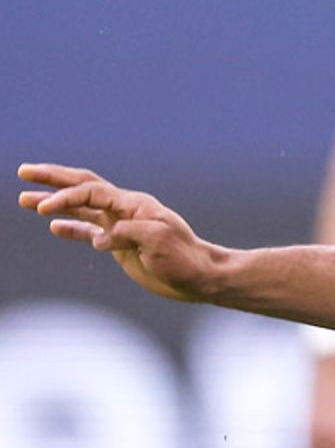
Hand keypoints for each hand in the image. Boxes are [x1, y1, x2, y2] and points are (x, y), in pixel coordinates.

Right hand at [18, 163, 219, 301]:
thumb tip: (99, 239)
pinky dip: (71, 228)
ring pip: (81, 208)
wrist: (198, 276)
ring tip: (24, 199)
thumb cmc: (183, 257)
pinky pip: (90, 231)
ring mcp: (120, 226)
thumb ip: (127, 233)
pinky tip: (54, 227)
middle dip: (52, 179)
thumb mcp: (158, 241)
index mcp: (134, 204)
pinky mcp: (120, 244)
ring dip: (53, 203)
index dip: (65, 197)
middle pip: (82, 187)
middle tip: (24, 171)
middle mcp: (124, 210)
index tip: (43, 209)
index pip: (91, 192)